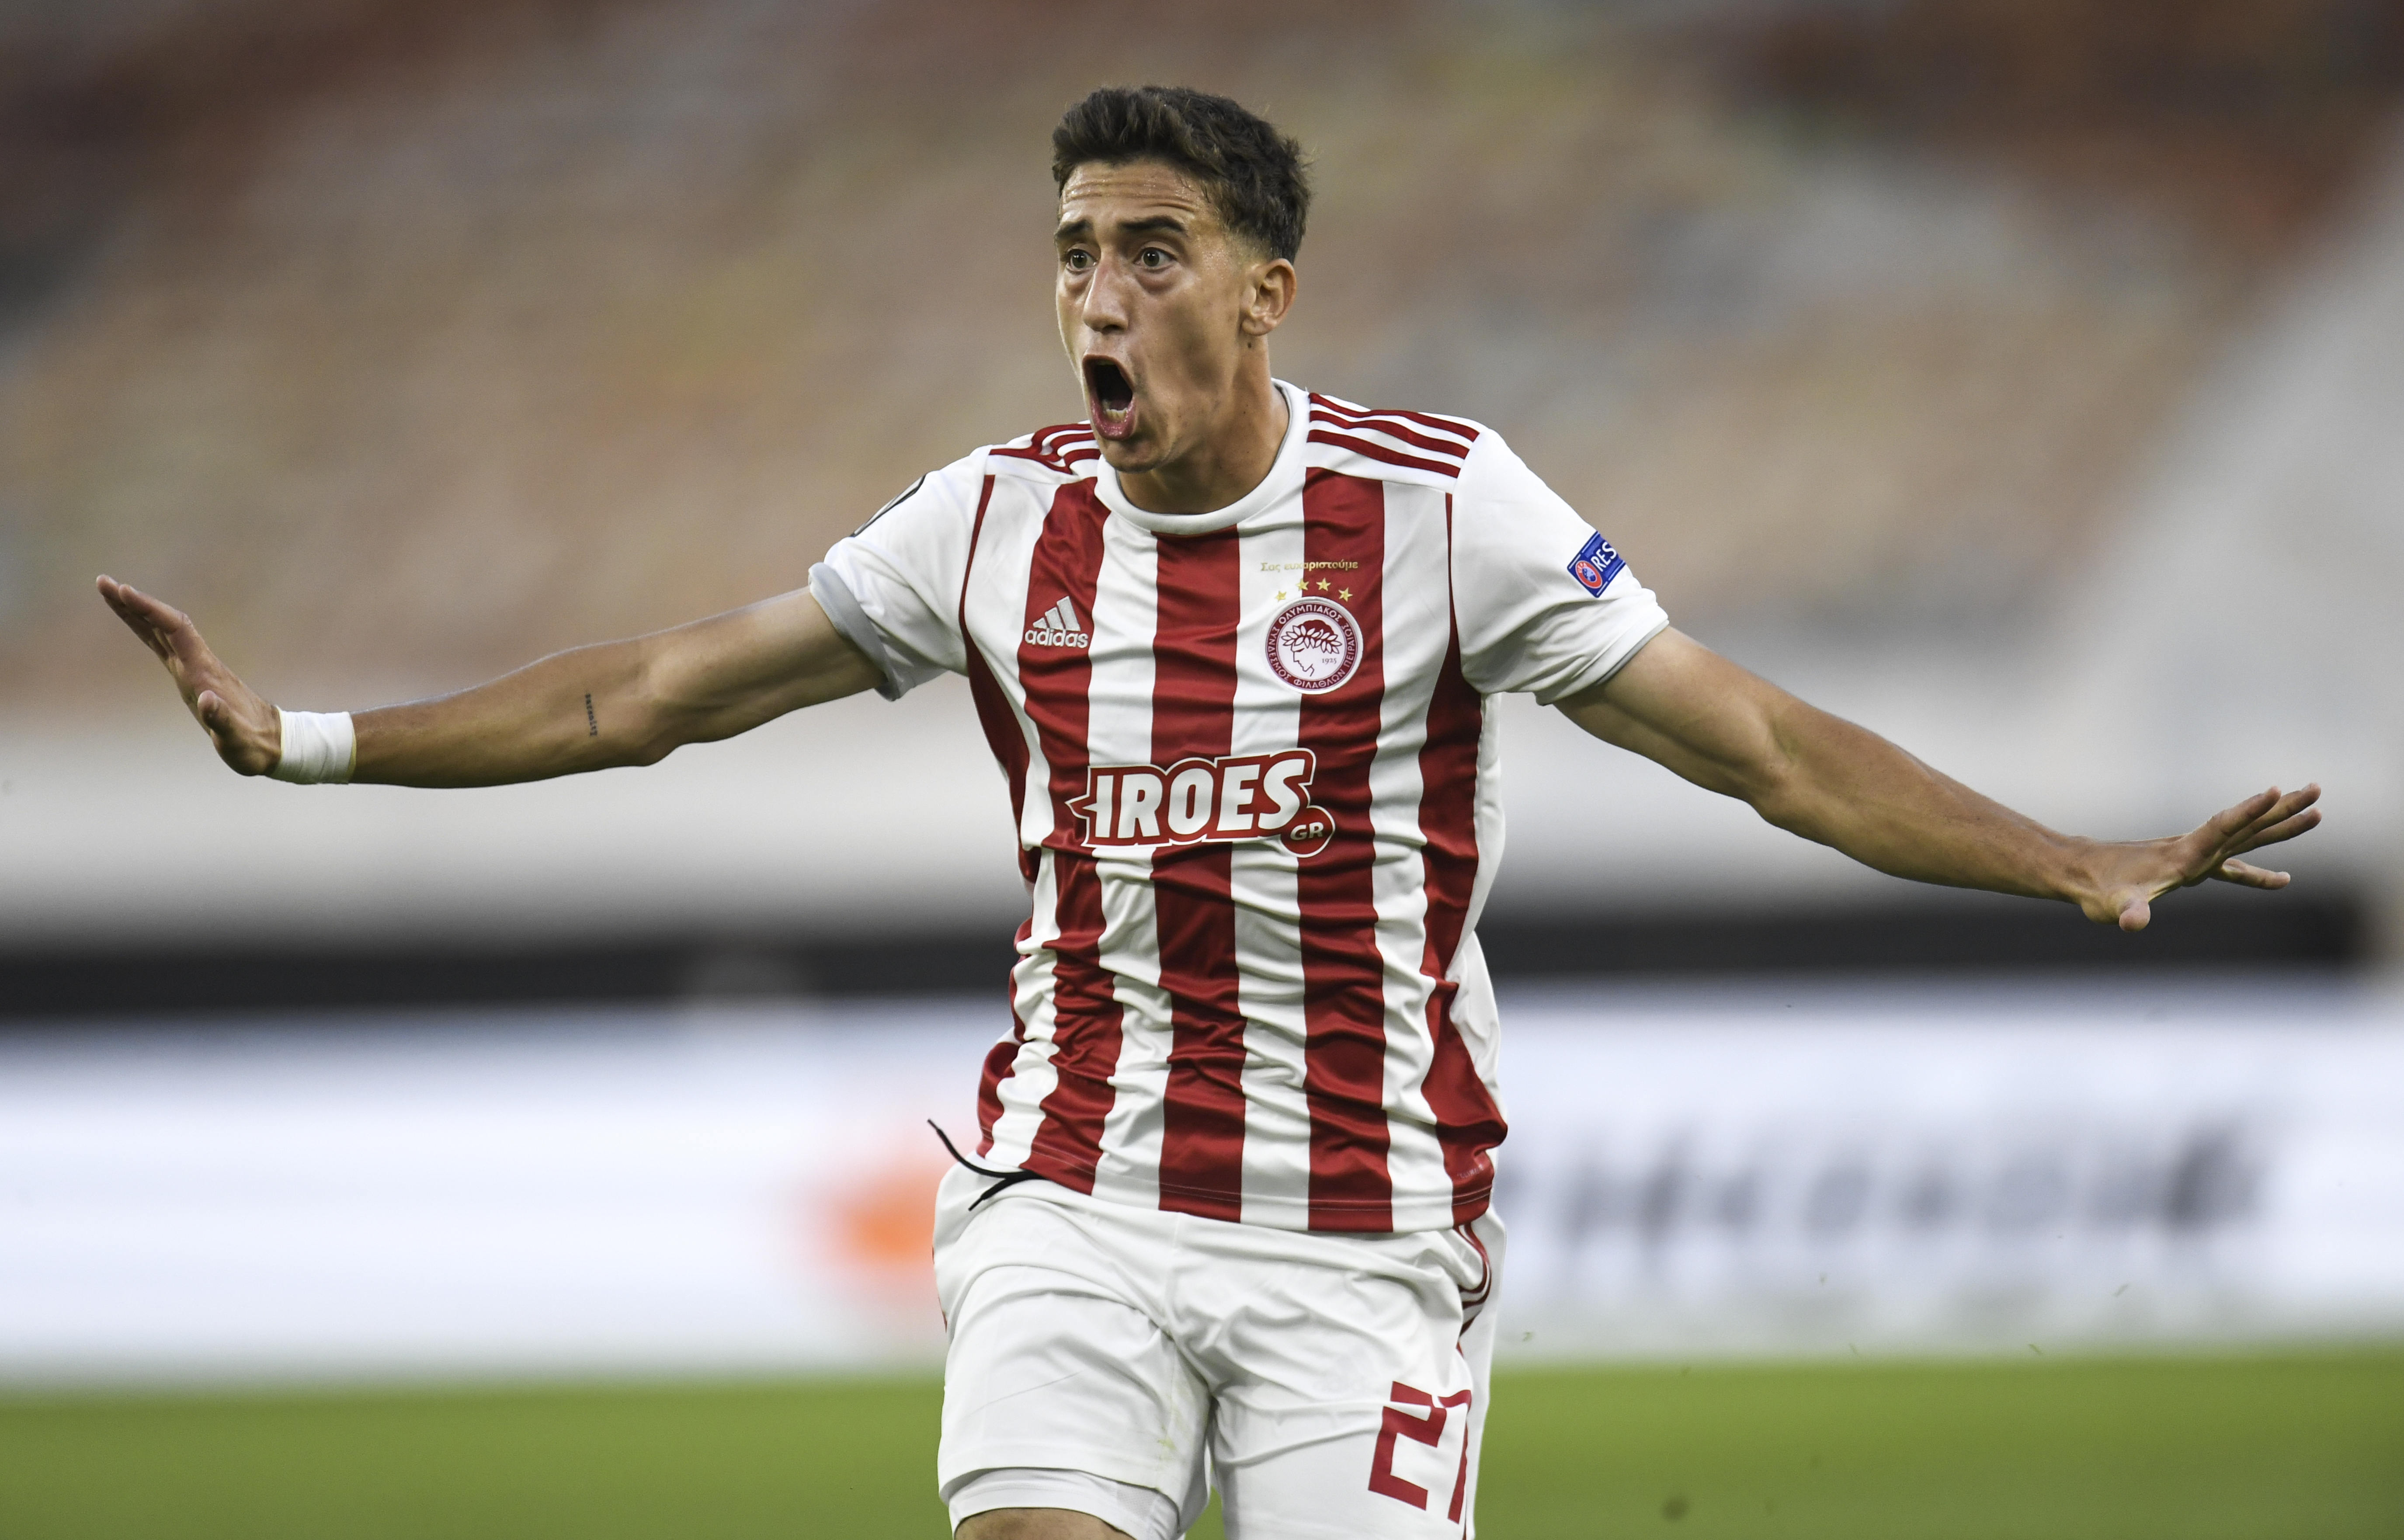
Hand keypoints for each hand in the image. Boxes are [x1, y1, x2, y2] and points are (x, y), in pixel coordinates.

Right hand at [96, 575, 281, 775]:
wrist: (272, 741)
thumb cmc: (253, 742)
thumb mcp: (237, 737)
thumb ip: (222, 720)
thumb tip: (206, 700)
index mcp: (204, 671)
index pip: (175, 629)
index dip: (151, 609)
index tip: (126, 591)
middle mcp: (198, 663)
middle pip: (163, 623)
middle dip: (133, 603)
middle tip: (103, 583)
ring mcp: (193, 667)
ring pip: (160, 631)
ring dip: (135, 611)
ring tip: (109, 591)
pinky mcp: (190, 675)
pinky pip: (163, 644)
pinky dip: (145, 629)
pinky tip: (134, 621)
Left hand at [2076, 785, 2322, 930]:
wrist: (2079, 873)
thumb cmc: (2096, 890)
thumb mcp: (2113, 906)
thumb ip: (2128, 912)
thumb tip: (2133, 924)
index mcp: (2183, 855)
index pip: (2222, 827)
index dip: (2248, 810)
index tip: (2275, 789)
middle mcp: (2194, 849)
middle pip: (2247, 825)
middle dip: (2283, 810)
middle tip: (2318, 790)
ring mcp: (2194, 855)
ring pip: (2246, 837)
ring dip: (2279, 825)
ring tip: (2317, 810)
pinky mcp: (2190, 866)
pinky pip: (2234, 863)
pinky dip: (2258, 869)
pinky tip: (2281, 879)